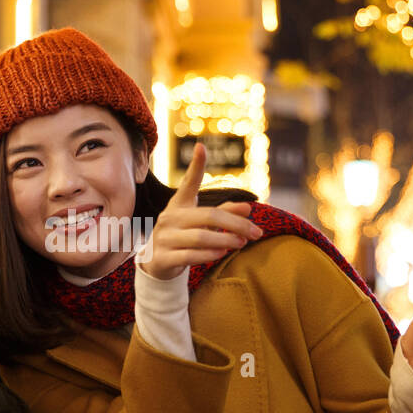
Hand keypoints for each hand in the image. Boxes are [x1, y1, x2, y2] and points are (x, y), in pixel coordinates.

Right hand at [137, 143, 260, 280]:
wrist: (157, 264)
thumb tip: (248, 207)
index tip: (201, 147)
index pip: (189, 183)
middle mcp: (169, 218)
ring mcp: (164, 238)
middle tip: (256, 232)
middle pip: (208, 216)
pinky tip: (222, 254)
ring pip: (200, 237)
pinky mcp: (162, 258)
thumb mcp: (202, 223)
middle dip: (236, 224)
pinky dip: (208, 255)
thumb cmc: (184, 237)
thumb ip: (224, 213)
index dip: (196, 166)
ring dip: (225, 240)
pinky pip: (189, 255)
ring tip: (242, 243)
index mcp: (179, 205)